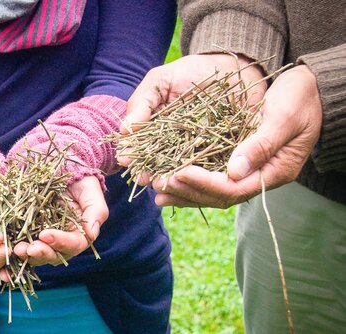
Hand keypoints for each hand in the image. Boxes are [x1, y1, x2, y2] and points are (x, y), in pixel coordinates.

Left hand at [13, 176, 107, 265]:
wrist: (63, 170)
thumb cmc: (81, 181)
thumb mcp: (91, 192)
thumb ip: (95, 212)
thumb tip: (91, 233)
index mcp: (78, 235)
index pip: (72, 245)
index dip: (60, 242)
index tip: (46, 234)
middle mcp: (60, 242)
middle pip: (53, 255)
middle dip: (41, 253)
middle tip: (28, 249)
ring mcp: (42, 239)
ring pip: (35, 254)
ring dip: (26, 255)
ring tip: (16, 250)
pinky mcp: (27, 232)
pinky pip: (20, 244)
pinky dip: (13, 251)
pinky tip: (4, 252)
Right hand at [118, 53, 265, 184]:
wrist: (234, 67)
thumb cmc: (192, 71)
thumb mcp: (161, 81)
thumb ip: (142, 103)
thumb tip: (123, 131)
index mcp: (155, 130)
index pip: (140, 146)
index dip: (132, 154)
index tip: (126, 161)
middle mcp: (174, 145)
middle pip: (158, 164)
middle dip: (149, 173)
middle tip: (144, 179)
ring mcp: (198, 151)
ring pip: (182, 170)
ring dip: (172, 179)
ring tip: (165, 184)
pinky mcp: (223, 153)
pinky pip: (212, 168)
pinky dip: (204, 176)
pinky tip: (195, 181)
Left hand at [150, 65, 321, 207]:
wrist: (311, 88)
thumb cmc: (301, 98)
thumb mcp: (283, 116)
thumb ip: (261, 144)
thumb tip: (234, 172)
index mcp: (275, 171)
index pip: (234, 188)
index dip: (204, 183)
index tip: (179, 173)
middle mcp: (260, 177)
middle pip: (219, 195)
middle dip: (188, 190)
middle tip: (159, 183)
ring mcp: (249, 172)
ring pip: (212, 191)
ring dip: (184, 191)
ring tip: (156, 189)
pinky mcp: (238, 162)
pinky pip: (211, 177)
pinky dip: (190, 180)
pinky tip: (168, 178)